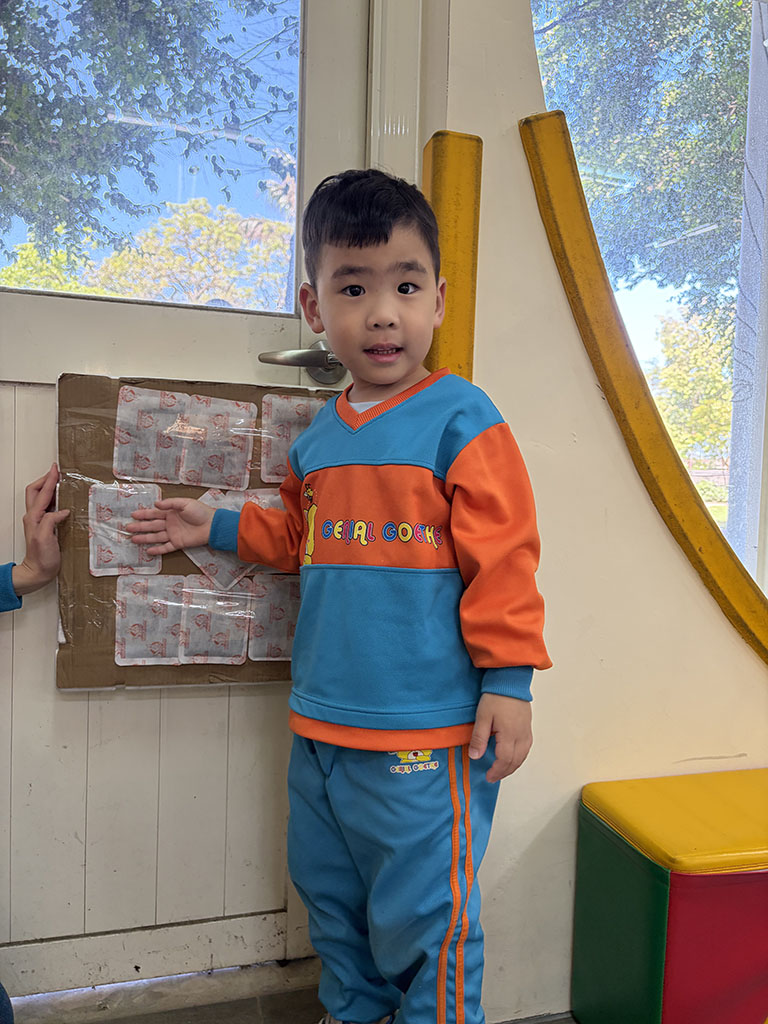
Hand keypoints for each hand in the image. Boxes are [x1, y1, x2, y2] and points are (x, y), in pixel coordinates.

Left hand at [12, 464, 70, 596]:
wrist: (38, 572)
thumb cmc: (41, 559)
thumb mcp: (45, 538)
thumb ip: (51, 521)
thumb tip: (61, 510)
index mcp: (34, 517)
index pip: (41, 493)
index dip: (49, 479)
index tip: (56, 469)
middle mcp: (34, 517)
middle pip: (35, 491)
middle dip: (45, 479)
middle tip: (56, 472)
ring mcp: (39, 521)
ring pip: (41, 497)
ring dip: (49, 487)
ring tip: (60, 481)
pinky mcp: (45, 526)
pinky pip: (48, 507)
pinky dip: (54, 498)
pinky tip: (63, 499)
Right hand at [126, 498, 214, 554]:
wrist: (212, 525)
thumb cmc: (200, 512)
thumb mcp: (185, 503)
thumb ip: (170, 504)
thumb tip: (156, 504)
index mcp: (171, 513)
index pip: (154, 514)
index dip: (143, 514)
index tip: (133, 515)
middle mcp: (170, 523)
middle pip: (152, 525)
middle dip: (140, 527)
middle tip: (128, 528)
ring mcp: (173, 534)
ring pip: (156, 536)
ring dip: (145, 538)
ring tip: (133, 539)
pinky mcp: (178, 543)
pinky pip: (166, 547)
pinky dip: (157, 550)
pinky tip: (148, 551)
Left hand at [468, 693, 532, 782]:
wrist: (510, 680)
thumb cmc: (496, 696)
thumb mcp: (483, 717)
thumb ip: (479, 738)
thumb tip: (475, 757)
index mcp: (510, 735)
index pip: (504, 760)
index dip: (496, 771)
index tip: (488, 776)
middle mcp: (521, 735)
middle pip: (515, 761)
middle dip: (504, 772)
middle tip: (494, 777)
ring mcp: (526, 731)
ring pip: (523, 756)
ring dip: (513, 766)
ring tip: (502, 770)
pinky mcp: (528, 726)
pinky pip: (527, 748)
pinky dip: (520, 757)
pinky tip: (514, 757)